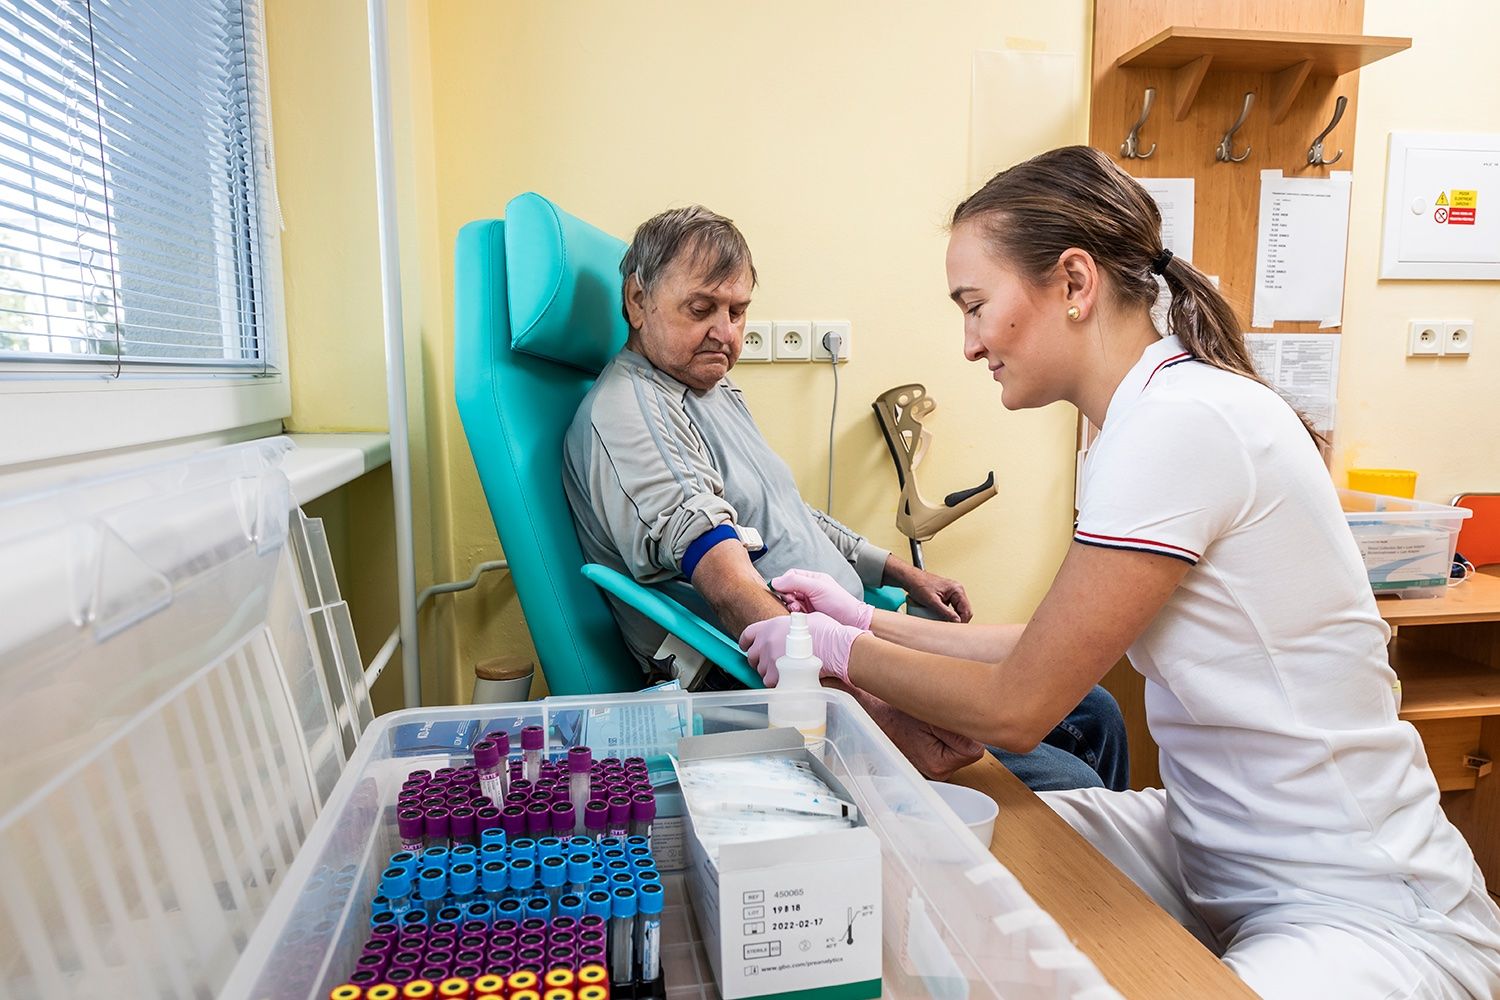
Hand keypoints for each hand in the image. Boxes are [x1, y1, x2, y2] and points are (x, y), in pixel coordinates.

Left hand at [738, 611, 866, 685]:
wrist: (833, 646)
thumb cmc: (825, 632)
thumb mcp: (804, 620)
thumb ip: (790, 625)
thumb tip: (792, 628)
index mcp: (770, 625)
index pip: (747, 635)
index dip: (746, 643)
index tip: (747, 647)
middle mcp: (766, 642)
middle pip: (752, 655)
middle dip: (759, 660)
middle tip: (770, 663)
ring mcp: (770, 659)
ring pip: (760, 671)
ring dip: (769, 672)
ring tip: (782, 672)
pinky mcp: (777, 674)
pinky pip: (769, 683)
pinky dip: (776, 683)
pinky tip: (785, 681)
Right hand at [769, 569, 873, 628]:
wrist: (852, 622)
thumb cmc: (840, 603)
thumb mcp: (817, 587)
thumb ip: (796, 582)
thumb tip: (775, 581)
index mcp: (812, 579)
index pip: (790, 576)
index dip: (783, 582)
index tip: (780, 590)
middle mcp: (809, 591)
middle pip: (787, 590)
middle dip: (787, 597)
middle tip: (793, 603)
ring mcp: (808, 604)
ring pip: (789, 603)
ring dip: (790, 607)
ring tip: (797, 611)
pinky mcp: (807, 617)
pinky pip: (794, 615)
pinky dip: (794, 616)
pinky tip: (800, 618)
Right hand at [825, 679, 983, 780]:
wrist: (871, 710)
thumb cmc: (896, 709)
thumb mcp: (931, 712)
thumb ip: (959, 725)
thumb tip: (983, 728)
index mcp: (937, 766)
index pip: (974, 750)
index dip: (963, 730)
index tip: (943, 721)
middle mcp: (936, 774)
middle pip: (969, 751)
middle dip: (959, 734)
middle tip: (934, 722)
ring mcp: (932, 770)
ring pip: (960, 751)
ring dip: (951, 736)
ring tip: (927, 725)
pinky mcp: (929, 764)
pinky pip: (950, 751)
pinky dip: (943, 740)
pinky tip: (926, 731)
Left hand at [898, 567, 972, 622]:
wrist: (911, 579)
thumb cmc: (920, 585)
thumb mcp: (932, 601)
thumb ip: (945, 612)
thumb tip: (956, 621)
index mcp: (957, 589)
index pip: (966, 610)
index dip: (962, 621)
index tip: (954, 630)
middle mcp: (957, 591)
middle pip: (965, 611)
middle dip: (959, 621)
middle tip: (950, 629)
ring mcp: (953, 594)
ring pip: (959, 611)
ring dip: (955, 619)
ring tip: (947, 625)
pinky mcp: (947, 597)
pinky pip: (953, 609)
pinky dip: (950, 616)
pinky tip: (944, 620)